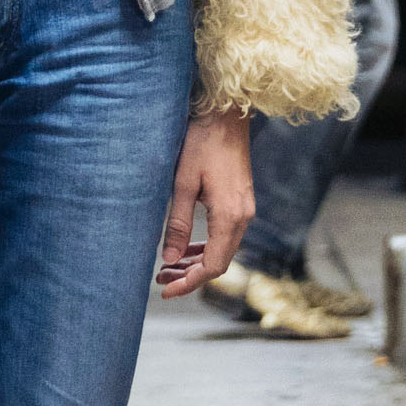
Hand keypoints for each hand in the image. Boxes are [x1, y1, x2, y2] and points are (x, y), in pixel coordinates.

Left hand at [156, 106, 253, 297]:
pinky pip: (225, 235)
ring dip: (196, 262)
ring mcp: (244, 209)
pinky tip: (186, 247)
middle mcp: (242, 217)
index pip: (212, 265)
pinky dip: (205, 246)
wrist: (226, 114)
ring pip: (222, 250)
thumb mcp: (182, 184)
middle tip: (160, 279)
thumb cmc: (201, 143)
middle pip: (219, 262)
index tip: (166, 290)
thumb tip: (170, 260)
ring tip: (168, 267)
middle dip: (190, 276)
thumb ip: (177, 224)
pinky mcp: (240, 202)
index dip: (189, 283)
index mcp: (229, 216)